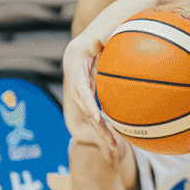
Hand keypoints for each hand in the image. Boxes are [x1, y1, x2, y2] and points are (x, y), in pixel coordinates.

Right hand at [60, 34, 122, 153]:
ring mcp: (83, 103)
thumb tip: (97, 43)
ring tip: (114, 146)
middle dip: (97, 127)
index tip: (97, 117)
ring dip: (102, 133)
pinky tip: (115, 141)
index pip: (83, 96)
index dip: (89, 107)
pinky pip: (96, 120)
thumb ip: (93, 46)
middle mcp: (79, 95)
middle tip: (110, 140)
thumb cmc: (84, 51)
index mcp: (78, 82)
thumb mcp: (87, 46)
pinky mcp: (88, 106)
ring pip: (91, 121)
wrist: (74, 58)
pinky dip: (104, 130)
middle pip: (87, 114)